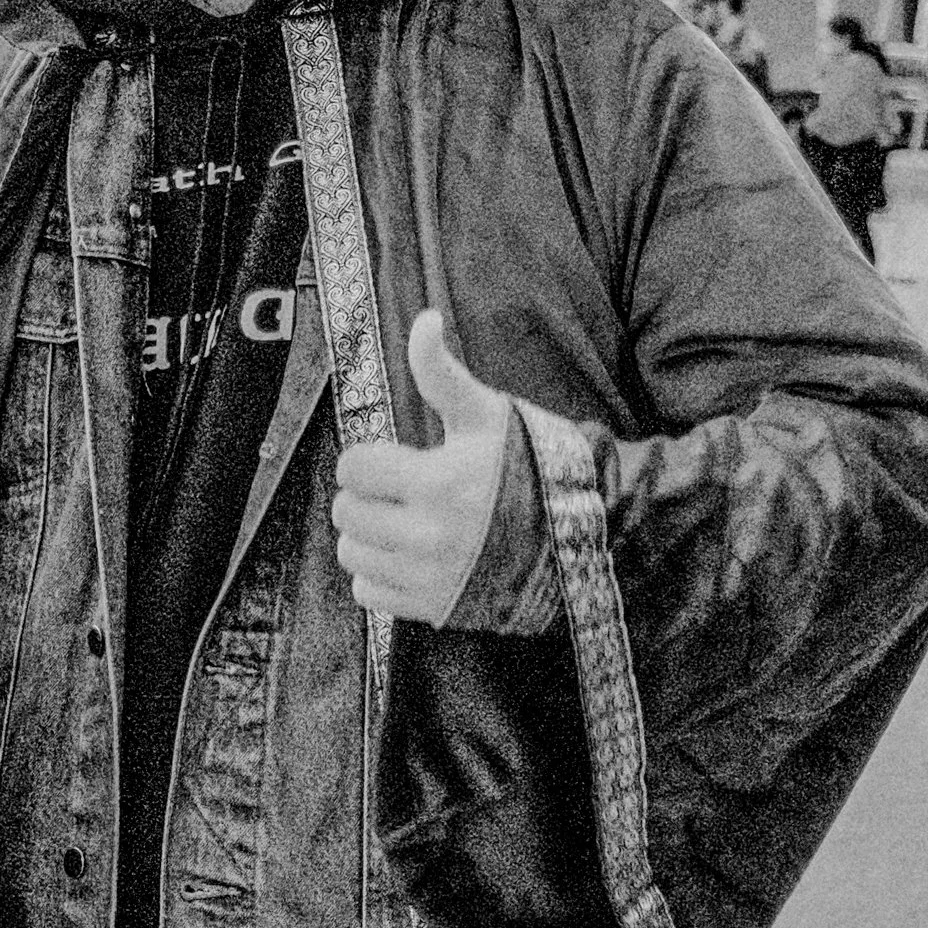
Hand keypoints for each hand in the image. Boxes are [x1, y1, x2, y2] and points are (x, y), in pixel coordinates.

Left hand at [331, 310, 510, 626]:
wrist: (580, 536)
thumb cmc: (530, 466)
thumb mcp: (487, 413)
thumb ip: (442, 372)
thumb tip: (425, 319)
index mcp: (437, 483)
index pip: (353, 469)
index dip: (367, 458)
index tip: (392, 458)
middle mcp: (428, 536)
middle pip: (347, 511)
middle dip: (365, 495)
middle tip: (396, 489)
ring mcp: (429, 578)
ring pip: (352, 553)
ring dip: (367, 535)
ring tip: (399, 520)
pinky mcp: (433, 609)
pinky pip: (368, 593)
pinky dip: (378, 574)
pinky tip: (406, 555)